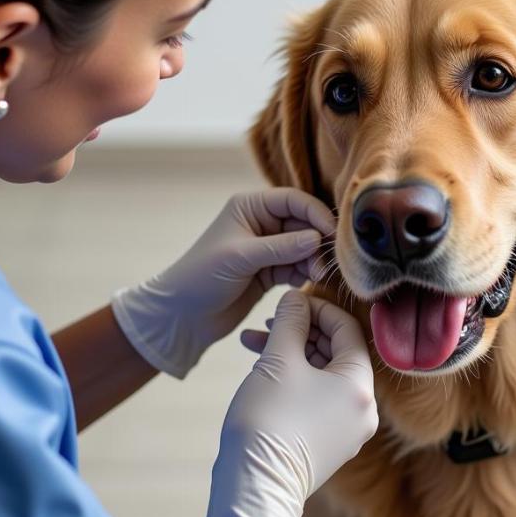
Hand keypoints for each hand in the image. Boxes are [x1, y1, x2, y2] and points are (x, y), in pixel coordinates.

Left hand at [111, 188, 333, 377]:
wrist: (183, 316)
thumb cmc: (201, 277)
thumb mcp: (241, 257)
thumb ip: (281, 247)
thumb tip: (317, 238)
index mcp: (249, 207)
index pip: (292, 200)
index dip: (315, 213)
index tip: (332, 232)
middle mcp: (261, 223)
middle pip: (303, 223)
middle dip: (317, 240)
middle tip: (328, 261)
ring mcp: (268, 249)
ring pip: (304, 248)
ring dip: (314, 259)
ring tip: (318, 275)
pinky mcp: (271, 272)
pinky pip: (298, 267)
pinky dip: (306, 273)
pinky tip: (310, 282)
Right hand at [196, 290, 376, 516]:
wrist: (254, 488)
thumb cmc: (267, 420)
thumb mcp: (278, 360)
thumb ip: (291, 321)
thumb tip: (297, 298)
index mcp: (360, 386)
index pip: (348, 330)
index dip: (318, 309)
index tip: (291, 301)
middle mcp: (363, 409)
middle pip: (337, 353)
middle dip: (301, 333)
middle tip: (270, 321)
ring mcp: (347, 430)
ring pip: (323, 376)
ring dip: (293, 355)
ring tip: (255, 344)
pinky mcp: (329, 444)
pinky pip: (318, 400)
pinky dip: (295, 381)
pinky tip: (263, 371)